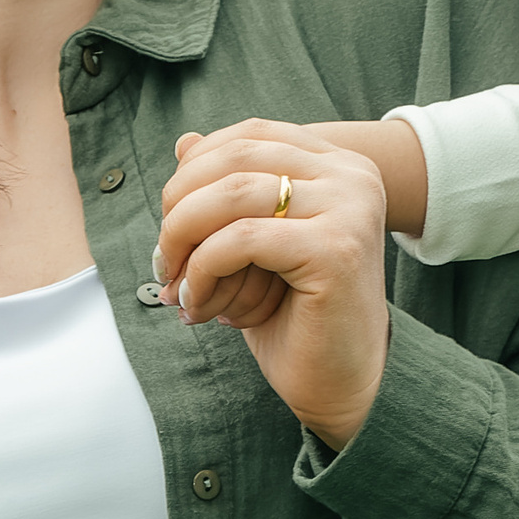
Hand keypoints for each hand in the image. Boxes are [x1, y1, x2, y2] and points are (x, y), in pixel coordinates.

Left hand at [156, 123, 391, 448]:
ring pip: (230, 195)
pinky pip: (240, 240)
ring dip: (185, 242)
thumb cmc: (294, 314)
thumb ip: (226, 189)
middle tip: (165, 260)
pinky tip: (199, 305)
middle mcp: (352, 176)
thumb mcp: (251, 242)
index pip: (248, 135)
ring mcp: (349, 209)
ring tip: (176, 286)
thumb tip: (183, 141)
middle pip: (233, 159)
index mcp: (338, 165)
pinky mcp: (336, 248)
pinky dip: (203, 272)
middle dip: (180, 207)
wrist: (340, 382)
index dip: (195, 169)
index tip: (171, 221)